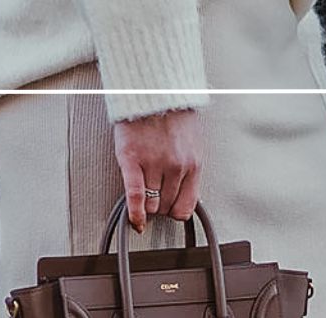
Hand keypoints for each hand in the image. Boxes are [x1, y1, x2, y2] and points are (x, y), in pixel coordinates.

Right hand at [113, 109, 204, 229]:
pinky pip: (135, 195)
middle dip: (160, 206)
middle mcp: (176, 166)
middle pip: (167, 206)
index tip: (169, 211)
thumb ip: (188, 169)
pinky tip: (135, 220)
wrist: (152, 88)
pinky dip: (134, 212)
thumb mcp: (190, 144)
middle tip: (153, 199)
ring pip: (151, 205)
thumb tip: (183, 195)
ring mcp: (154, 163)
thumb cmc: (171, 114)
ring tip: (143, 196)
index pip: (186, 205)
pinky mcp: (132, 159)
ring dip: (147, 206)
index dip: (175, 211)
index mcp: (193, 163)